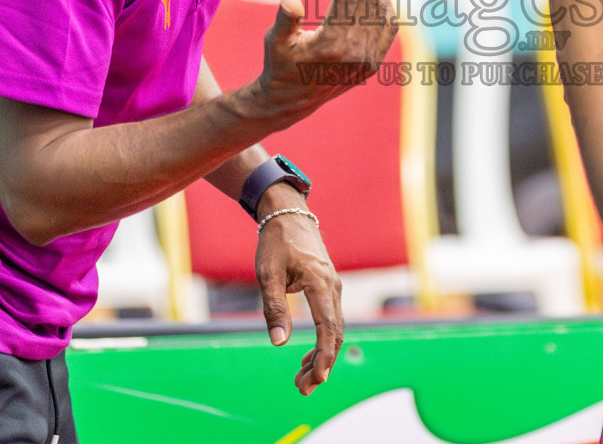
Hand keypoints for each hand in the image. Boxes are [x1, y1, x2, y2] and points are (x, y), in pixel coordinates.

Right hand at [248, 0, 396, 121]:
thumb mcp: (275, 42)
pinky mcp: (373, 63)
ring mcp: (368, 59)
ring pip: (379, 10)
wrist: (292, 101)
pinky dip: (385, 5)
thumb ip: (285, 20)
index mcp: (331, 45)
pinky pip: (387, 28)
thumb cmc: (279, 65)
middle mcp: (355, 53)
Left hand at [254, 197, 341, 396]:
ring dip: (321, 356)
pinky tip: (306, 358)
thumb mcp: (268, 274)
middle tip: (303, 388)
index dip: (324, 356)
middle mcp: (333, 287)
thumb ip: (274, 308)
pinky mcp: (328, 288)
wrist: (288, 214)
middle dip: (322, 364)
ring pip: (334, 329)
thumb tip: (278, 343)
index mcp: (320, 283)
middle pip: (335, 334)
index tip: (318, 379)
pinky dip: (321, 342)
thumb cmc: (276, 242)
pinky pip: (330, 320)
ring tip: (301, 379)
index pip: (328, 328)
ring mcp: (334, 287)